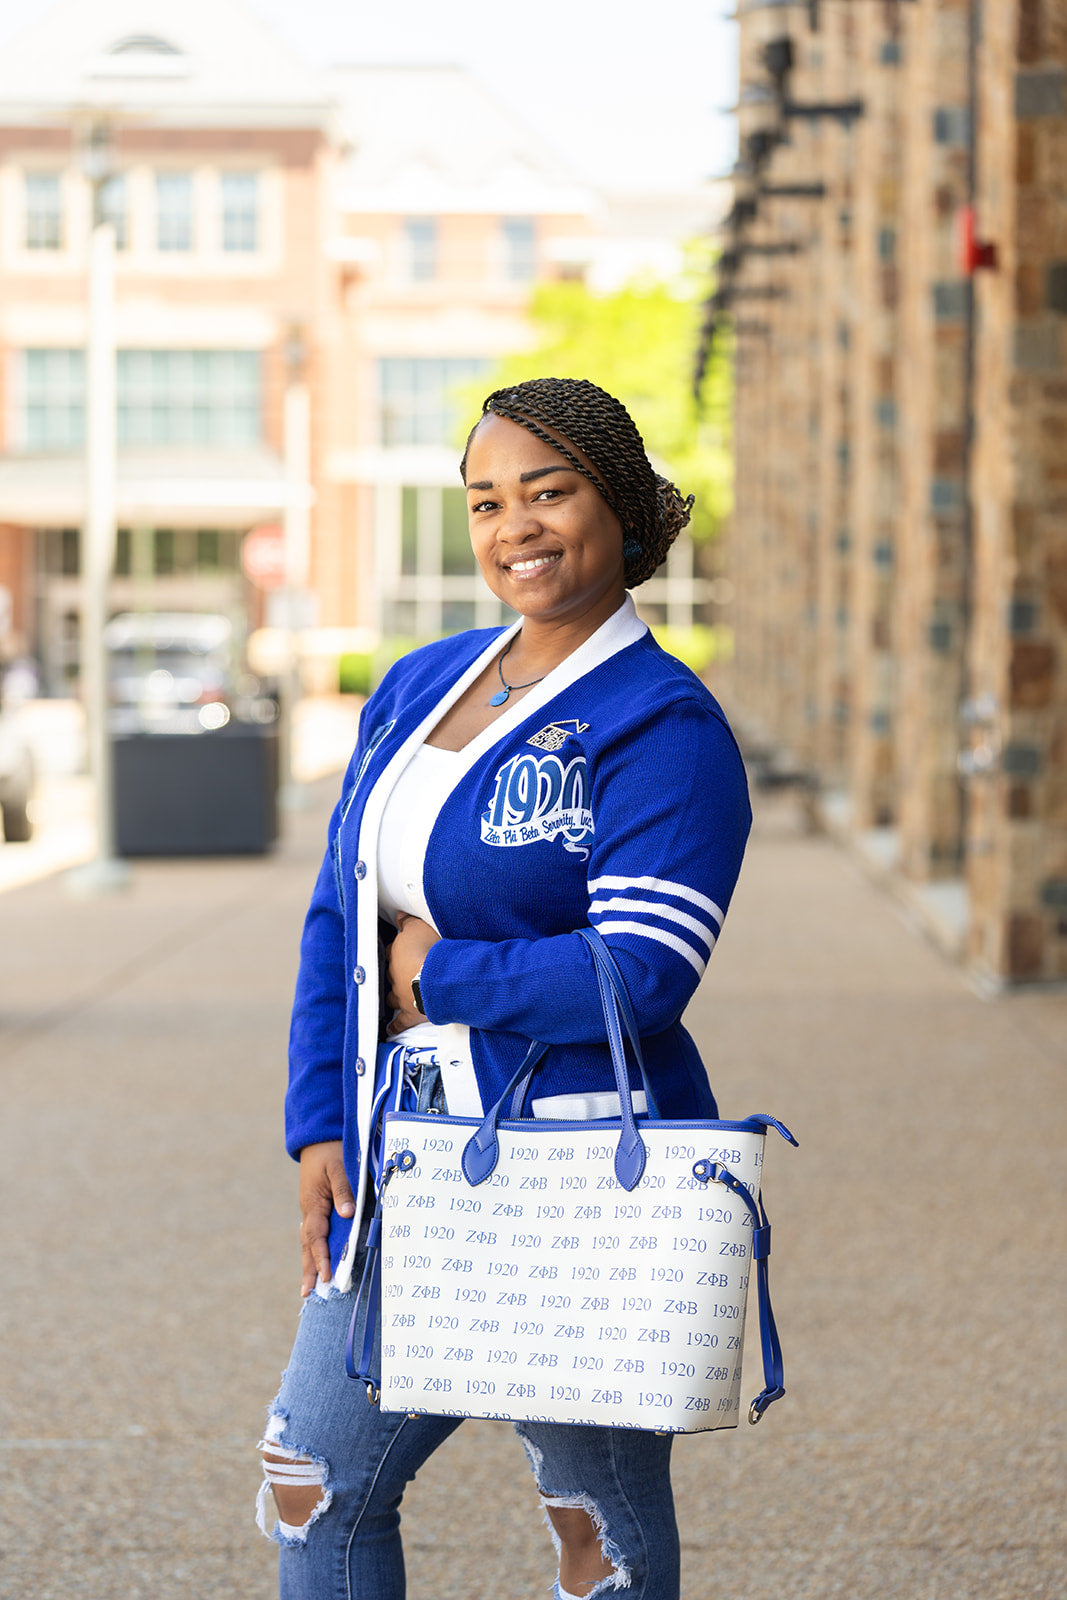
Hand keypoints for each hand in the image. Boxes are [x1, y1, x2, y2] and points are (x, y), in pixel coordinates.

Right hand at [298, 1140, 354, 1296]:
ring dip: (310, 1263)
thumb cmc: (331, 1150)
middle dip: (309, 1269)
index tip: (326, 1275)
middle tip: (308, 1294)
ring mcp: (311, 1210)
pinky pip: (314, 1233)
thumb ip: (343, 1190)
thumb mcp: (338, 1166)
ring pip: (309, 1241)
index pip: (316, 1235)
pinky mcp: (316, 1207)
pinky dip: (314, 1250)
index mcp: (313, 1202)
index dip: (322, 1256)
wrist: (318, 1137)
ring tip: (308, 1288)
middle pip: (308, 1244)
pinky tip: (316, 1263)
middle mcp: (309, 1210)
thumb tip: (347, 1214)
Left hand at [386, 913, 439, 1034]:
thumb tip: (398, 916)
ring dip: (395, 996)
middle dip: (396, 973)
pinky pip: (400, 1022)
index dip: (396, 950)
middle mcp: (394, 976)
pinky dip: (395, 1026)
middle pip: (390, 973)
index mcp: (396, 954)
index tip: (401, 950)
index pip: (391, 950)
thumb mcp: (419, 927)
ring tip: (398, 996)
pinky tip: (391, 1029)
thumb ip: (407, 921)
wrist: (437, 978)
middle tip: (405, 971)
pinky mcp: (410, 1014)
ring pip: (392, 997)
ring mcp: (400, 996)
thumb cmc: (430, 950)